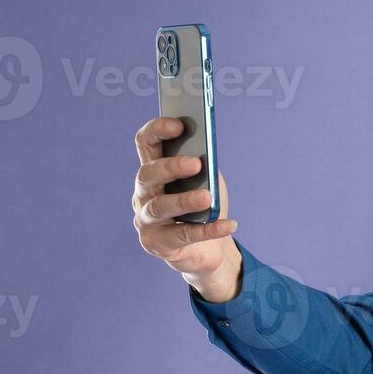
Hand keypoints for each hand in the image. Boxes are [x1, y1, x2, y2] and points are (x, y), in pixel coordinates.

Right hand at [131, 116, 241, 300]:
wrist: (209, 248)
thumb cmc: (204, 207)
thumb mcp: (206, 181)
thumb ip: (203, 166)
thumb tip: (205, 155)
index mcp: (153, 169)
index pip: (145, 142)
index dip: (157, 130)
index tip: (179, 124)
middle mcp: (143, 192)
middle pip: (148, 174)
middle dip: (171, 167)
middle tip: (196, 163)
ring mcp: (145, 219)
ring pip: (160, 207)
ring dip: (184, 200)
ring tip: (206, 198)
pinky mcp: (156, 243)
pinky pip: (183, 236)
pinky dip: (208, 230)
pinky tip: (229, 224)